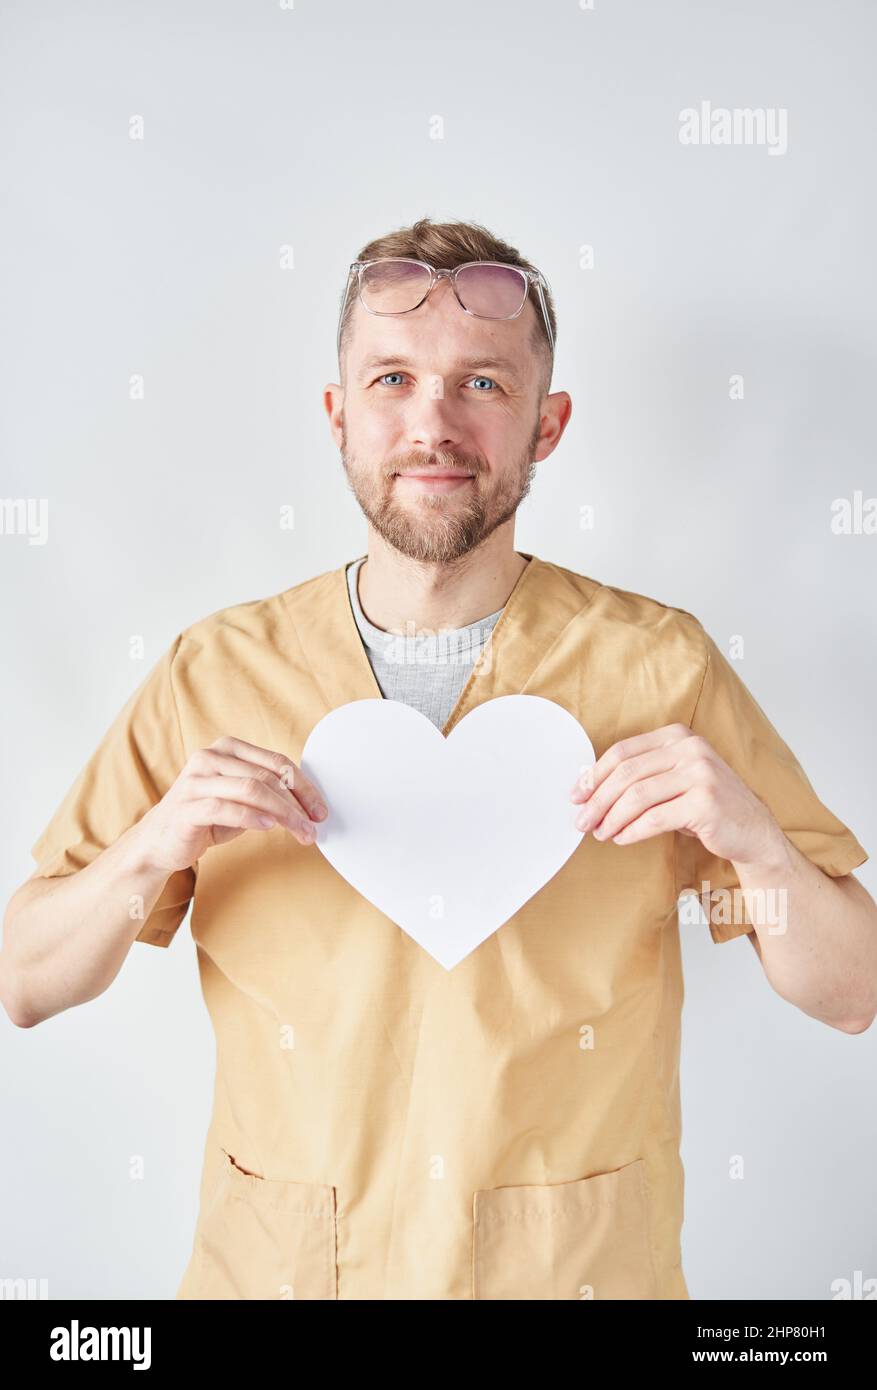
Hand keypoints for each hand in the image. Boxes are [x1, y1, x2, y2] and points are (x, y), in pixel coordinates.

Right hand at [135, 735, 328, 874]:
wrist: (159, 841)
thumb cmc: (204, 817)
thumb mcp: (240, 800)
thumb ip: (267, 793)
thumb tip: (308, 805)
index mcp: (227, 749)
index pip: (276, 762)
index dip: (303, 786)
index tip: (320, 809)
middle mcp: (210, 757)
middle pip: (267, 776)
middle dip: (297, 803)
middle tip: (313, 826)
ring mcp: (196, 780)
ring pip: (251, 789)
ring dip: (283, 813)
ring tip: (300, 832)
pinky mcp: (187, 805)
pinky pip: (226, 807)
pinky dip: (252, 817)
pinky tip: (269, 826)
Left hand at [569, 723, 783, 865]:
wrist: (752, 830)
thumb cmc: (705, 805)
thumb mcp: (673, 780)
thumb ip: (640, 776)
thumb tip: (588, 786)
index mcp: (678, 736)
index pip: (624, 751)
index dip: (595, 774)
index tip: (576, 794)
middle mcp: (691, 749)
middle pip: (627, 773)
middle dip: (598, 799)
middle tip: (582, 820)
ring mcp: (701, 774)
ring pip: (638, 796)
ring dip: (612, 818)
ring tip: (600, 833)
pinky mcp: (706, 802)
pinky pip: (656, 818)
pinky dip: (633, 831)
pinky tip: (622, 838)